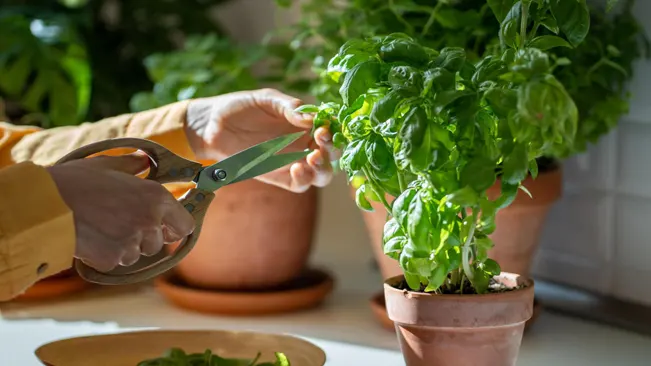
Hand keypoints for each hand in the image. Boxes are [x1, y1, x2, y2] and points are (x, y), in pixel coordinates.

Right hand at [47, 155, 194, 271]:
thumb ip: (132, 165)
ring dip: (126, 246)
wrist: (45, 205)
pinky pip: (117, 262)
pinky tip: (92, 239)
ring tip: (103, 228)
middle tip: (122, 223)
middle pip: (160, 242)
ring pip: (138, 254)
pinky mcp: (113, 259)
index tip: (164, 225)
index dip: (175, 227)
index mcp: (157, 197)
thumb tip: (144, 161)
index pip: (185, 225)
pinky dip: (107, 255)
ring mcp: (133, 243)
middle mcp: (150, 222)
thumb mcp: (108, 165)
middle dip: (146, 237)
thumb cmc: (76, 181)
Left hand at [184, 88, 338, 192]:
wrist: (212, 125)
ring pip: (321, 173)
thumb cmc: (240, 107)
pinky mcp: (279, 177)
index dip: (334, 130)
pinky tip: (297, 168)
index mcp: (305, 124)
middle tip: (322, 141)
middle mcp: (304, 144)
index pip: (331, 129)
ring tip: (313, 158)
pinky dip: (305, 180)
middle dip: (333, 150)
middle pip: (331, 154)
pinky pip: (300, 184)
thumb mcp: (266, 99)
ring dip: (323, 168)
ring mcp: (293, 162)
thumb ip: (289, 106)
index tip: (325, 126)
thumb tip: (311, 117)